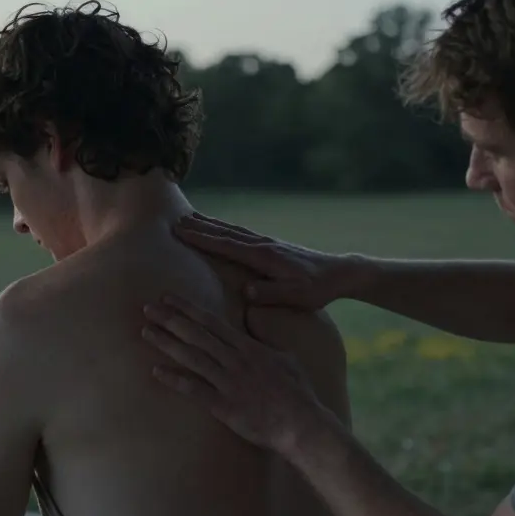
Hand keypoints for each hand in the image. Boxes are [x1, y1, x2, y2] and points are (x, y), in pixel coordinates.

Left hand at [141, 294, 343, 453]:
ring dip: (167, 343)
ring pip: (192, 357)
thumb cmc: (297, 393)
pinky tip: (156, 371)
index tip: (169, 297)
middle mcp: (236, 360)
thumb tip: (254, 329)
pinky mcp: (224, 406)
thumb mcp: (286, 359)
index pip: (213, 322)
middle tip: (148, 308)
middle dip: (171, 319)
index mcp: (249, 348)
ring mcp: (229, 383)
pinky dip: (175, 379)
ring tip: (146, 332)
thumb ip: (267, 343)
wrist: (301, 424)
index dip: (189, 309)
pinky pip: (195, 389)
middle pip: (197, 335)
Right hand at [174, 212, 357, 308]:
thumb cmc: (317, 289)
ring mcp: (268, 243)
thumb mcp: (296, 297)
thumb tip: (246, 293)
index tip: (181, 231)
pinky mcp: (272, 246)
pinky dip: (226, 229)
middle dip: (200, 227)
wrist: (338, 273)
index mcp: (264, 257)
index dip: (202, 238)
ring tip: (191, 218)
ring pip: (233, 230)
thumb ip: (271, 295)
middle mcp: (264, 245)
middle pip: (226, 233)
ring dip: (211, 224)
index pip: (227, 245)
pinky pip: (242, 234)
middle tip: (175, 220)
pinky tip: (220, 229)